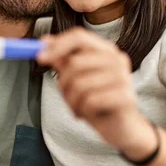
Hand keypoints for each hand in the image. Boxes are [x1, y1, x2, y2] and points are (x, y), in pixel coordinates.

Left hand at [37, 28, 154, 153]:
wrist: (122, 129)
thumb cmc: (98, 102)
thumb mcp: (78, 80)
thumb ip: (64, 61)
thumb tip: (46, 42)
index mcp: (106, 50)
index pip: (79, 37)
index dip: (57, 45)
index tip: (39, 57)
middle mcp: (117, 59)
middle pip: (75, 62)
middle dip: (63, 83)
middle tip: (66, 96)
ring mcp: (124, 77)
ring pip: (80, 84)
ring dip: (72, 101)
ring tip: (79, 108)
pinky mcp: (126, 97)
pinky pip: (90, 101)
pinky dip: (83, 111)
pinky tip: (90, 114)